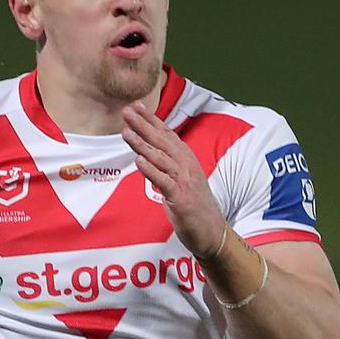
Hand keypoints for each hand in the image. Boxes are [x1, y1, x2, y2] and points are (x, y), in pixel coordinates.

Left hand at [122, 101, 225, 259]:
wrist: (212, 232)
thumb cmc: (194, 204)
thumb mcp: (182, 178)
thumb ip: (168, 162)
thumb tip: (150, 150)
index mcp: (185, 159)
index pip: (166, 134)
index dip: (151, 119)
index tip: (136, 106)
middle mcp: (186, 165)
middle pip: (162, 141)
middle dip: (143, 125)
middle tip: (127, 112)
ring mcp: (184, 181)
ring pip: (160, 158)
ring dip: (142, 144)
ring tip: (126, 132)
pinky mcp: (181, 197)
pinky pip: (163, 181)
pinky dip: (151, 170)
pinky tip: (139, 161)